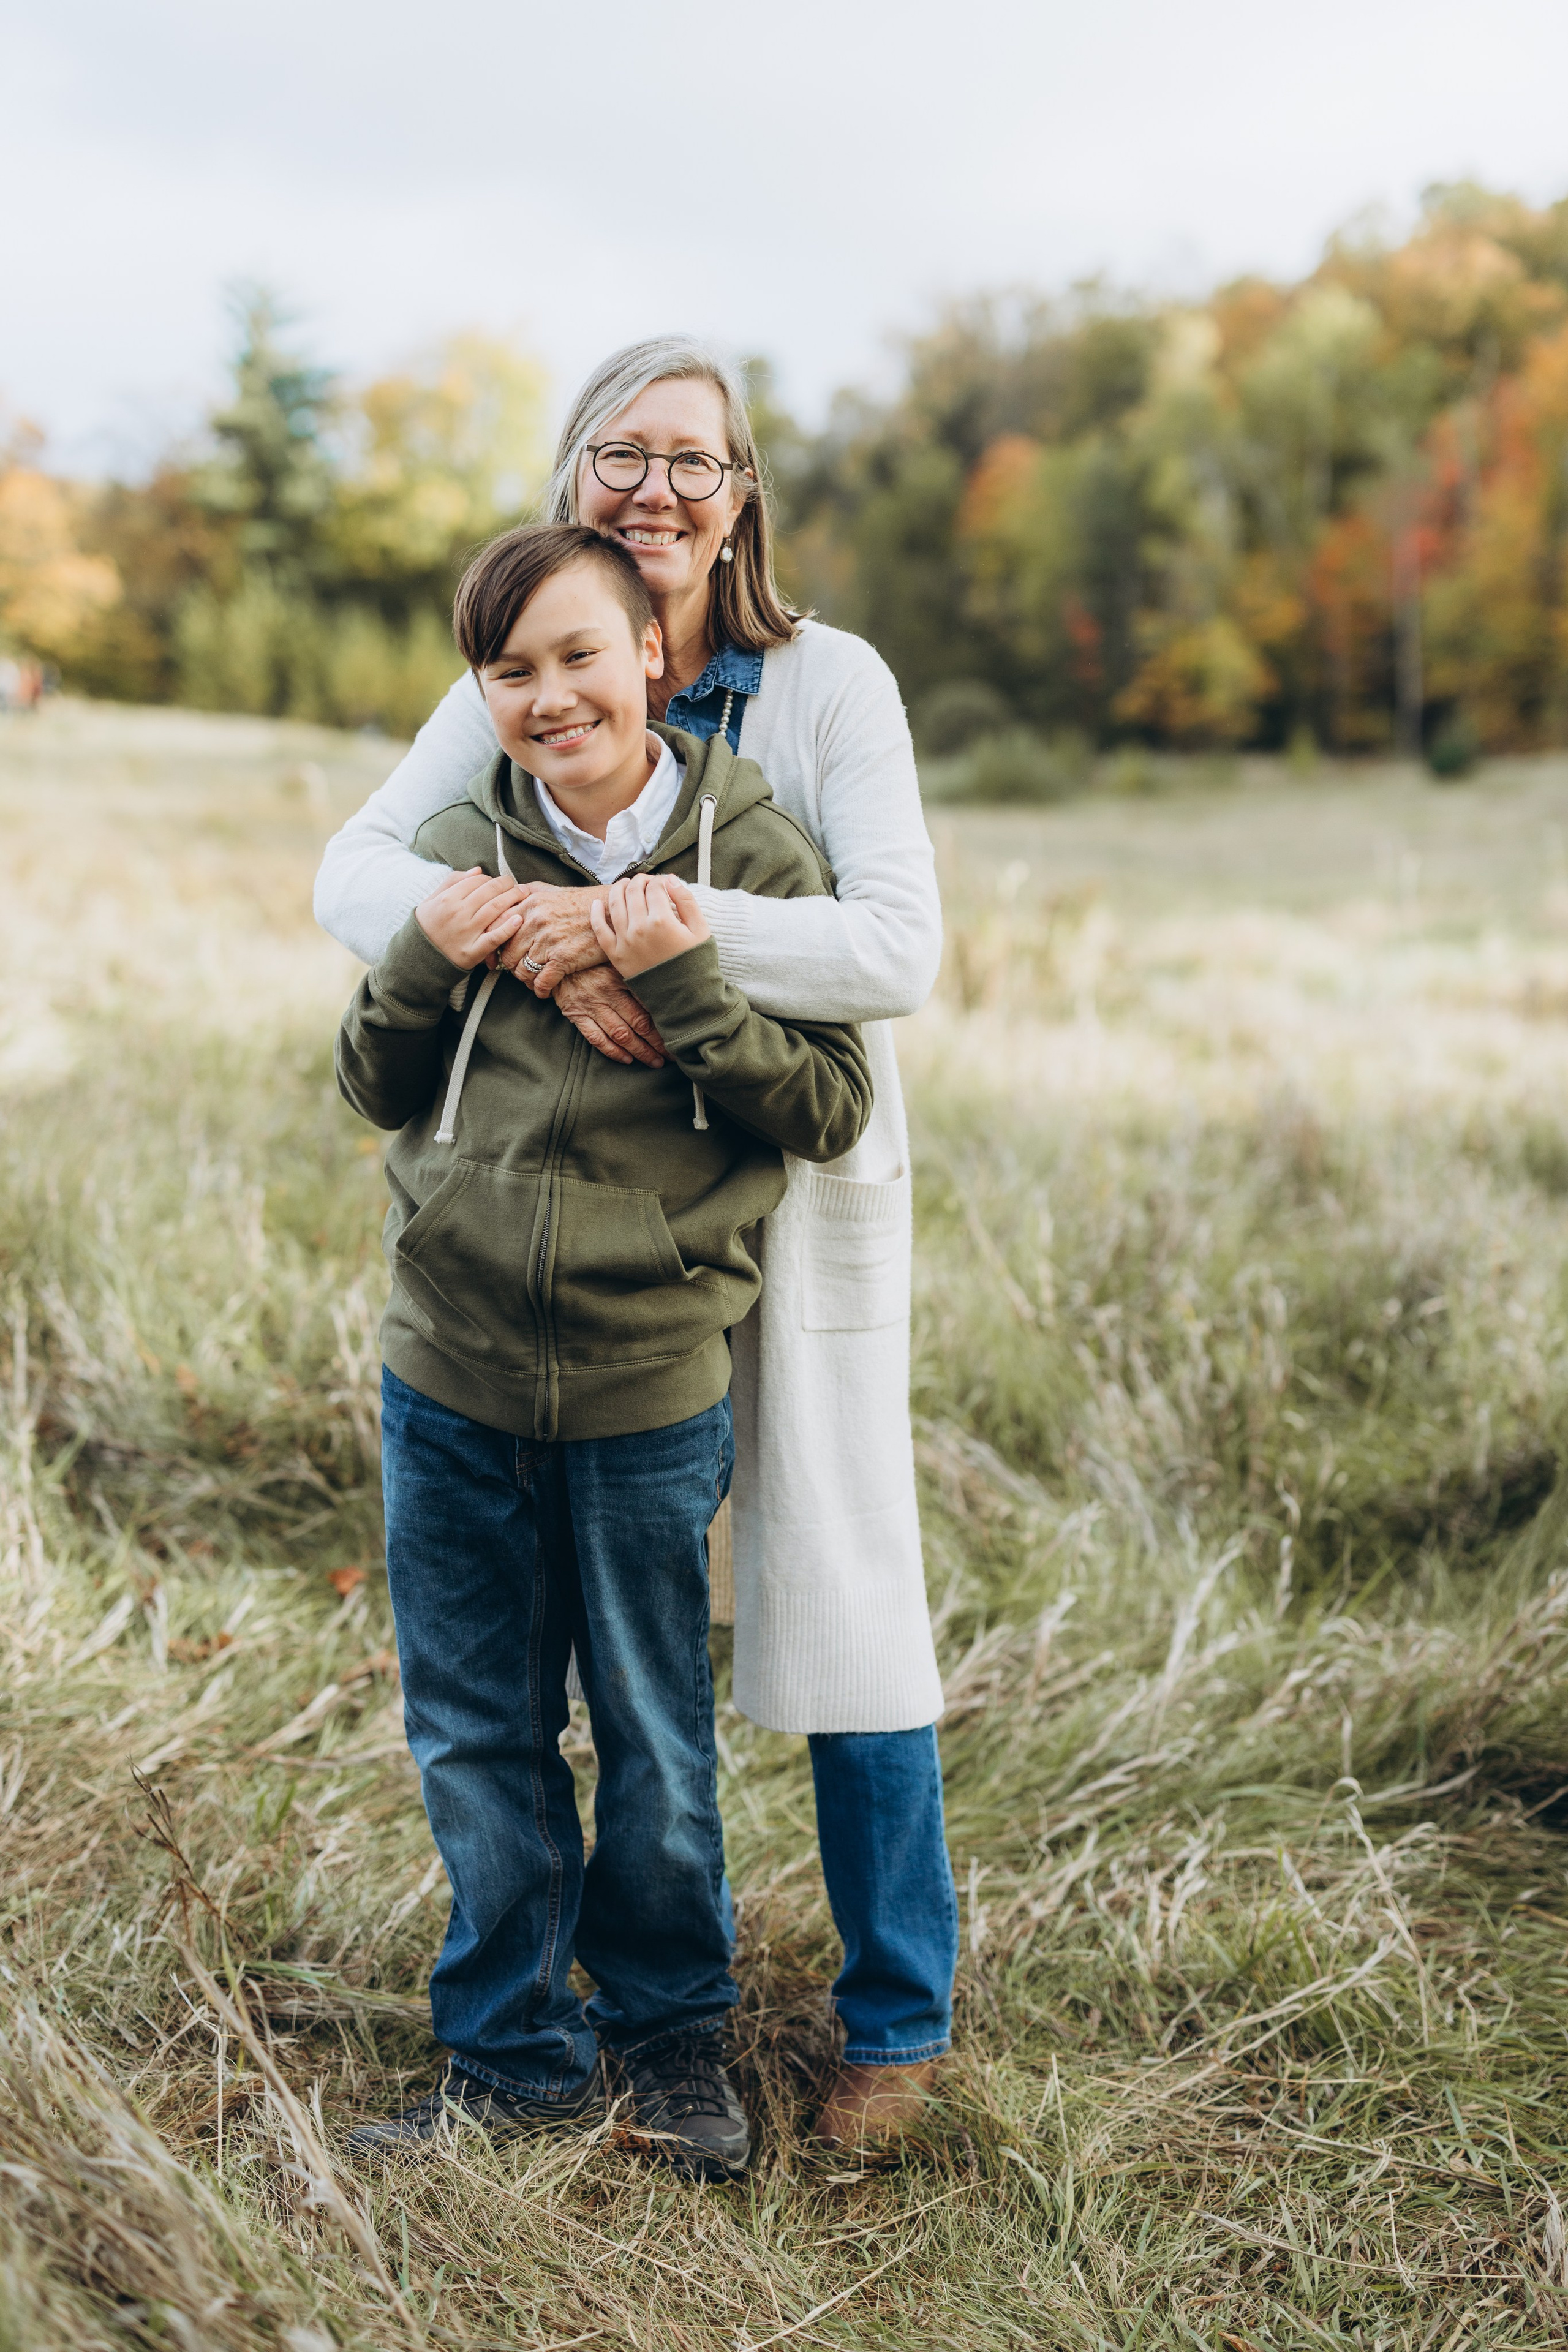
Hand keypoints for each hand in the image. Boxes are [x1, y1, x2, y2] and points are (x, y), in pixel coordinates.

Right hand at [415, 868, 527, 969]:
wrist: (419, 956)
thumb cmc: (428, 925)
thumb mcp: (433, 899)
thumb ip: (453, 881)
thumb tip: (478, 870)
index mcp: (448, 898)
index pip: (478, 881)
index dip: (492, 879)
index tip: (500, 883)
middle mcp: (458, 913)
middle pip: (490, 892)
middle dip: (508, 885)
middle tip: (519, 885)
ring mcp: (466, 932)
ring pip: (495, 909)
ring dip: (513, 899)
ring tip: (524, 895)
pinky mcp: (473, 951)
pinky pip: (494, 937)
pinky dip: (508, 928)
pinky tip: (519, 919)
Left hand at [502, 883, 607, 994]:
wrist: (612, 912)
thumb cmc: (581, 902)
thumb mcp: (548, 890)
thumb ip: (524, 894)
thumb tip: (504, 901)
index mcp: (528, 904)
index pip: (496, 929)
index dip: (491, 946)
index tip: (493, 957)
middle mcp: (535, 921)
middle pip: (508, 954)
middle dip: (512, 967)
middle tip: (519, 970)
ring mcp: (548, 941)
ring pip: (522, 971)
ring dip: (526, 980)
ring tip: (533, 981)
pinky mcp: (563, 958)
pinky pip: (542, 982)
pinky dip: (541, 990)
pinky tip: (544, 990)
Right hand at [554, 968, 666, 1067]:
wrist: (558, 959)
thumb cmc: (593, 960)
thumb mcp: (616, 961)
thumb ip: (636, 975)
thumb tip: (665, 993)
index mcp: (619, 976)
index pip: (647, 1005)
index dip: (664, 1024)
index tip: (678, 1035)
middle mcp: (605, 992)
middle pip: (637, 1024)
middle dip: (656, 1043)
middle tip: (671, 1056)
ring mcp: (590, 1005)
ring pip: (619, 1034)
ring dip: (639, 1051)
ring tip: (654, 1062)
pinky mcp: (576, 1014)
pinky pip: (596, 1038)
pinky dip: (613, 1051)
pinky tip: (627, 1059)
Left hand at [590, 874, 709, 979]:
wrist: (685, 997)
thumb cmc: (695, 962)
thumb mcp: (701, 929)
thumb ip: (686, 900)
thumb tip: (670, 879)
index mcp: (663, 920)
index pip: (654, 887)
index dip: (659, 880)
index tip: (663, 883)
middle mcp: (640, 928)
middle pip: (633, 891)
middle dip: (640, 881)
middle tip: (645, 883)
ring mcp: (625, 942)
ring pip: (615, 904)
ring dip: (618, 889)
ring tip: (624, 885)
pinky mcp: (615, 955)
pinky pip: (600, 929)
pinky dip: (596, 913)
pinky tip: (596, 903)